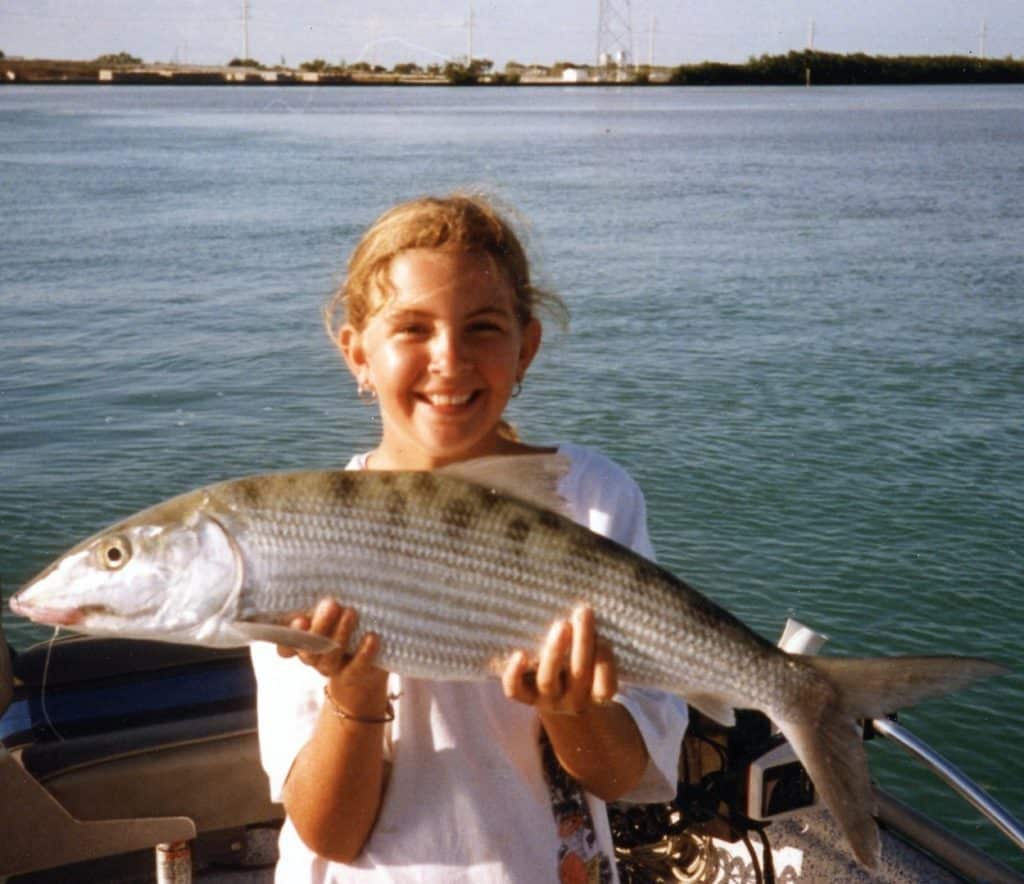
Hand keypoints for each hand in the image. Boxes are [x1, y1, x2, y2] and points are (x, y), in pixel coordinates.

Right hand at [278, 599, 386, 695]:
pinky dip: (363, 654)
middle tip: (331, 604)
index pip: (284, 643)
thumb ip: (322, 601)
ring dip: (341, 634)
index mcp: (300, 638)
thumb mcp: (332, 605)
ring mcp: (330, 667)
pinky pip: (354, 669)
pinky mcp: (352, 676)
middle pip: (307, 650)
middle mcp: (311, 655)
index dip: (287, 636)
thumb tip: (322, 581)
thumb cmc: (346, 615)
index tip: (300, 619)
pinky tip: (371, 637)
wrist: (372, 655)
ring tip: (351, 612)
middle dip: (319, 626)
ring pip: (329, 659)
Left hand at [502, 606, 617, 714]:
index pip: (605, 688)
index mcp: (595, 695)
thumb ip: (596, 641)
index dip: (605, 665)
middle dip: (582, 641)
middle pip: (578, 674)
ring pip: (547, 680)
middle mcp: (573, 701)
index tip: (604, 641)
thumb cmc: (582, 666)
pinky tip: (519, 653)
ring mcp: (547, 700)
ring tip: (561, 624)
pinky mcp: (524, 697)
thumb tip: (590, 608)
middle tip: (583, 612)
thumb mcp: (594, 660)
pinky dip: (515, 673)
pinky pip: (515, 690)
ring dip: (555, 651)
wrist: (556, 696)